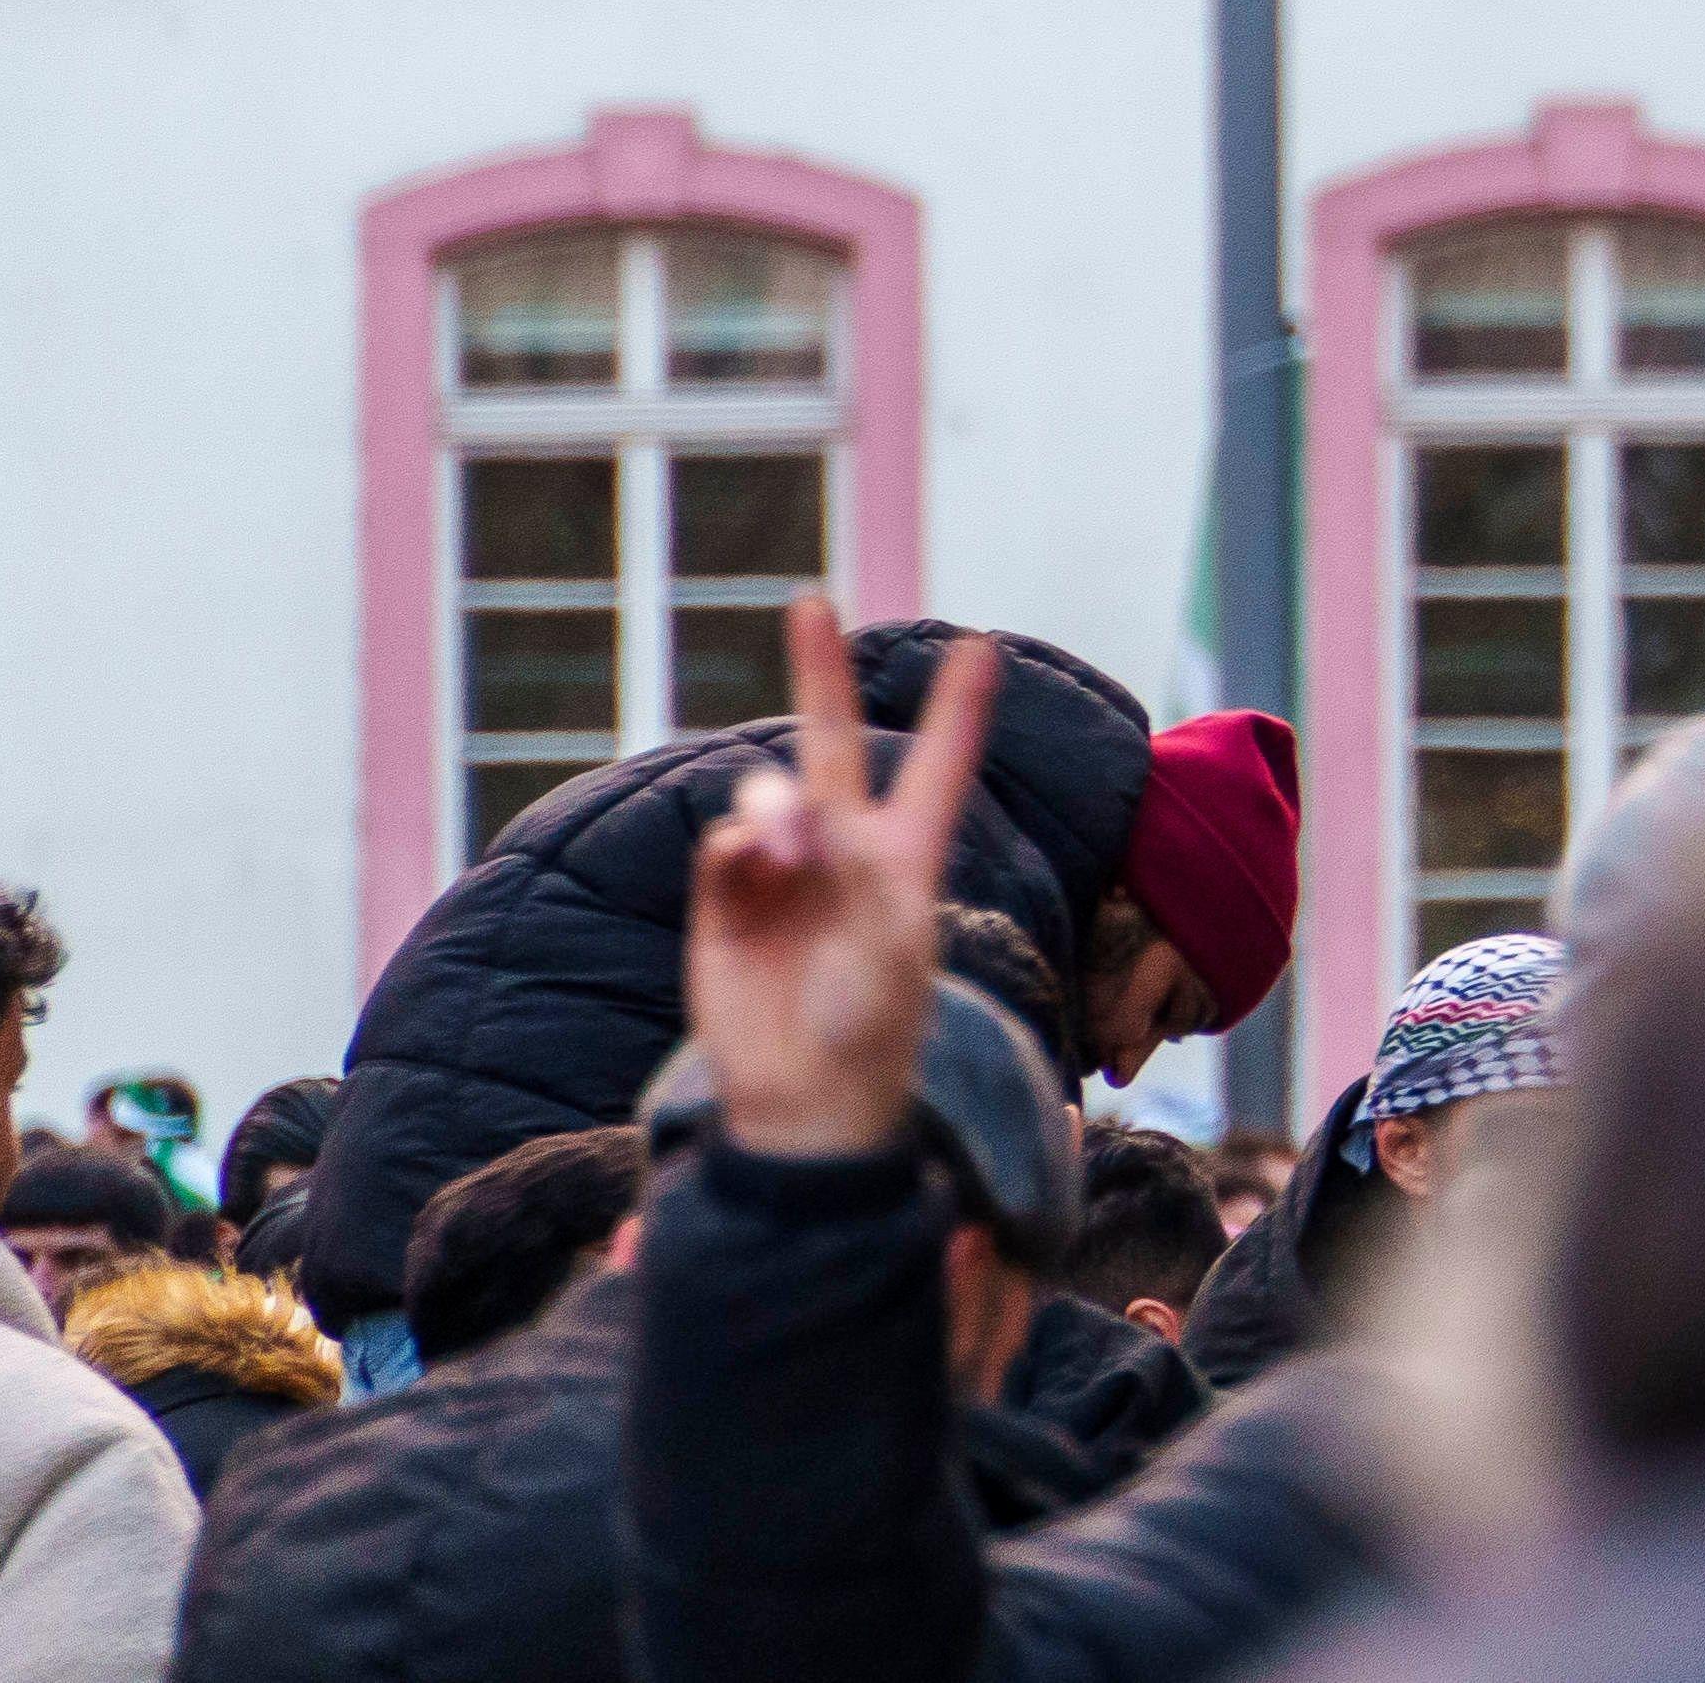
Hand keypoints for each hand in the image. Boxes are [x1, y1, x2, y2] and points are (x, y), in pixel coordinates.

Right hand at [691, 593, 983, 1162]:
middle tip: (811, 600)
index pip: (939, 767)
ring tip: (786, 843)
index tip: (980, 645)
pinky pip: (724, 848)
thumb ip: (843, 870)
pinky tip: (751, 864)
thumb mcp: (888, 945)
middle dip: (820, 673)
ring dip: (775, 805)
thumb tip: (789, 814)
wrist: (805, 1103)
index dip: (957, 710)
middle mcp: (844, 852)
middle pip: (830, 744)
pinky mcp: (725, 903)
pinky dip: (737, 848)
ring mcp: (781, 873)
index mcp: (909, 858)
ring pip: (770, 796)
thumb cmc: (871, 1027)